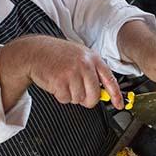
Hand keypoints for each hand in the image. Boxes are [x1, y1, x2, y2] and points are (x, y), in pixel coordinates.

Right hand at [0, 35, 123, 109]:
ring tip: (63, 81)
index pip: (110, 80)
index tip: (119, 105)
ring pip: (79, 99)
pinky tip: (56, 83)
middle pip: (94, 95)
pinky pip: (66, 99)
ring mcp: (73, 72)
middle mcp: (85, 64)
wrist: (35, 51)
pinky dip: (60, 95)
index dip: (116, 95)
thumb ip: (92, 72)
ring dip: (70, 95)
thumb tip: (102, 92)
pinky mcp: (60, 81)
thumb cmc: (57, 54)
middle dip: (87, 100)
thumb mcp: (79, 56)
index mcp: (93, 58)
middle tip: (77, 93)